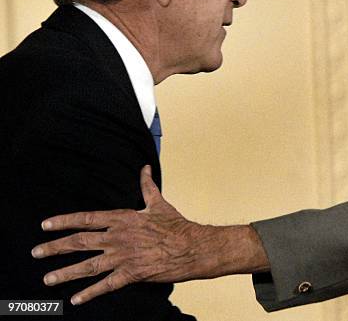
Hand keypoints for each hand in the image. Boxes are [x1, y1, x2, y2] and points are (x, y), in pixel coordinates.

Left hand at [31, 165, 207, 304]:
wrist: (192, 246)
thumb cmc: (176, 224)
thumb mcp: (158, 203)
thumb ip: (147, 186)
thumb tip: (144, 168)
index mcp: (123, 218)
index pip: (87, 219)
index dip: (64, 221)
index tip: (46, 225)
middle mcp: (118, 237)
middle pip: (80, 242)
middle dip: (55, 247)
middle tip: (36, 252)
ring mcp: (123, 256)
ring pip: (88, 266)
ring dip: (65, 272)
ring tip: (48, 279)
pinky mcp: (131, 274)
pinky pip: (105, 285)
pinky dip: (89, 293)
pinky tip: (74, 299)